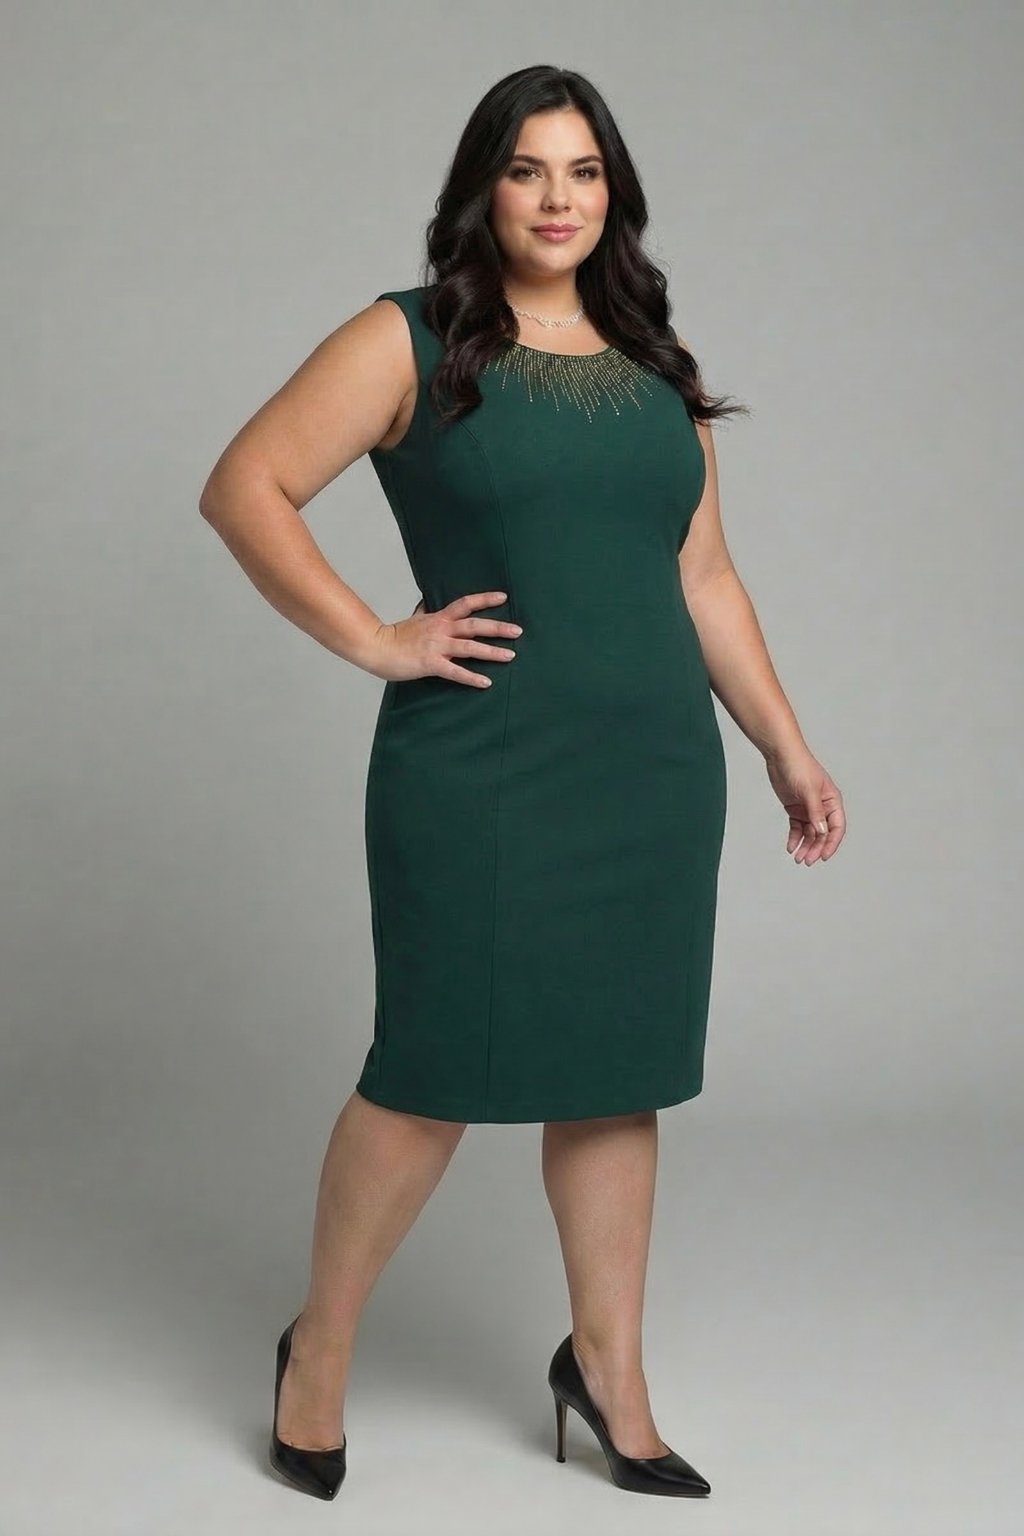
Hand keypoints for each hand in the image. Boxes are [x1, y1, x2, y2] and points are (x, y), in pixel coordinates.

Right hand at [367, 590, 521, 686]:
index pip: (465, 603)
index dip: (485, 599)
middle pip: (474, 625)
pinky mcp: (431, 664)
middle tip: (518, 631)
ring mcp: (437, 646)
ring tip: (510, 656)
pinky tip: (486, 682)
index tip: (503, 597)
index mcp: (438, 618)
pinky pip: (456, 671)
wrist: (376, 647)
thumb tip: (427, 603)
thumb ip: (425, 612)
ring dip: (491, 651)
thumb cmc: (394, 636)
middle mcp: (441, 629)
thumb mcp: (414, 619)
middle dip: (498, 628)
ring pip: (470, 647)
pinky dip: (472, 677)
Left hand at [765, 747, 845, 864]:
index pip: (836, 827)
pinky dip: (794, 838)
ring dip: (805, 846)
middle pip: (822, 833)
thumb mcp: (808, 791)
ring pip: (809, 833)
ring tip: (798, 859)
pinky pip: (797, 828)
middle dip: (815, 848)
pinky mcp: (795, 809)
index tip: (824, 856)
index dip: (831, 843)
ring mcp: (808, 809)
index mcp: (832, 801)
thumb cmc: (799, 767)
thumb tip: (822, 832)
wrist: (780, 755)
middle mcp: (822, 807)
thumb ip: (815, 812)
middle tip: (806, 861)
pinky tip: (790, 847)